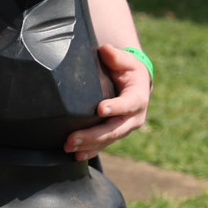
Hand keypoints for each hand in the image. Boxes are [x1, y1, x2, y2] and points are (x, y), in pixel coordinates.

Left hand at [65, 44, 151, 159]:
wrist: (135, 84)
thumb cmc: (128, 70)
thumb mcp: (126, 60)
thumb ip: (116, 57)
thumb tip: (106, 51)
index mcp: (138, 98)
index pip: (128, 104)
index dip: (116, 107)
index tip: (100, 109)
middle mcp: (133, 117)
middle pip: (114, 129)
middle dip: (93, 135)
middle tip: (72, 138)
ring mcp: (124, 128)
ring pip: (107, 140)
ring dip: (88, 145)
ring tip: (69, 147)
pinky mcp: (115, 134)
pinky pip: (103, 145)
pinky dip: (90, 151)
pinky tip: (77, 156)